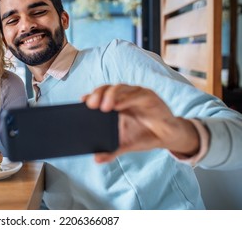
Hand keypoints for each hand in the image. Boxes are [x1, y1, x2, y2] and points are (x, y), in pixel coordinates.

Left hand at [81, 84, 199, 162]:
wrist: (167, 137)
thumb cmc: (145, 135)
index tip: (81, 101)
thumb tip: (96, 159)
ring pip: (120, 88)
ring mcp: (137, 94)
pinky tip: (118, 106)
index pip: (101, 95)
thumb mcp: (126, 144)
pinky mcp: (149, 97)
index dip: (91, 96)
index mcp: (117, 104)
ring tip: (103, 107)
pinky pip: (137, 94)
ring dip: (110, 95)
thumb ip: (112, 150)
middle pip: (107, 89)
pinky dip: (126, 98)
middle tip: (90, 105)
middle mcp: (125, 96)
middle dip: (97, 94)